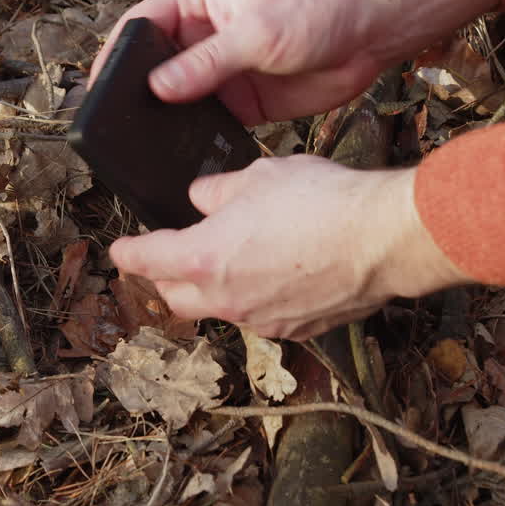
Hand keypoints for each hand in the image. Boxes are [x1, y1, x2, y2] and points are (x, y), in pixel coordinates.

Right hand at [89, 0, 498, 125]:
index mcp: (196, 5)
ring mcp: (220, 73)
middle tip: (113, 126)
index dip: (113, 54)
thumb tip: (157, 88)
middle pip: (153, 69)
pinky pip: (208, 124)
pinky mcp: (241, 104)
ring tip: (142, 147)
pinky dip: (195, 139)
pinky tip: (183, 157)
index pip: (140, 27)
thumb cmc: (316, 11)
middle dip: (134, 95)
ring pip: (178, 101)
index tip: (97, 86)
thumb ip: (206, 62)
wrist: (369, 35)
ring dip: (164, 121)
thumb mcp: (257, 32)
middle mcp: (202, 39)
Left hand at [108, 156, 467, 339]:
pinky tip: (277, 272)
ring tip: (234, 258)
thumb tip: (202, 197)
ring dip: (216, 289)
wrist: (382, 238)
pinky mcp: (296, 330)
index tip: (122, 249)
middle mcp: (225, 299)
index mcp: (202, 259)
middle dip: (167, 277)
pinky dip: (257, 298)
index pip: (145, 260)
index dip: (128, 252)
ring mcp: (261, 321)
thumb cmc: (321, 201)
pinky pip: (261, 316)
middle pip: (175, 297)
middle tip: (174, 254)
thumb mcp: (258, 175)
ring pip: (220, 309)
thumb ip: (218, 191)